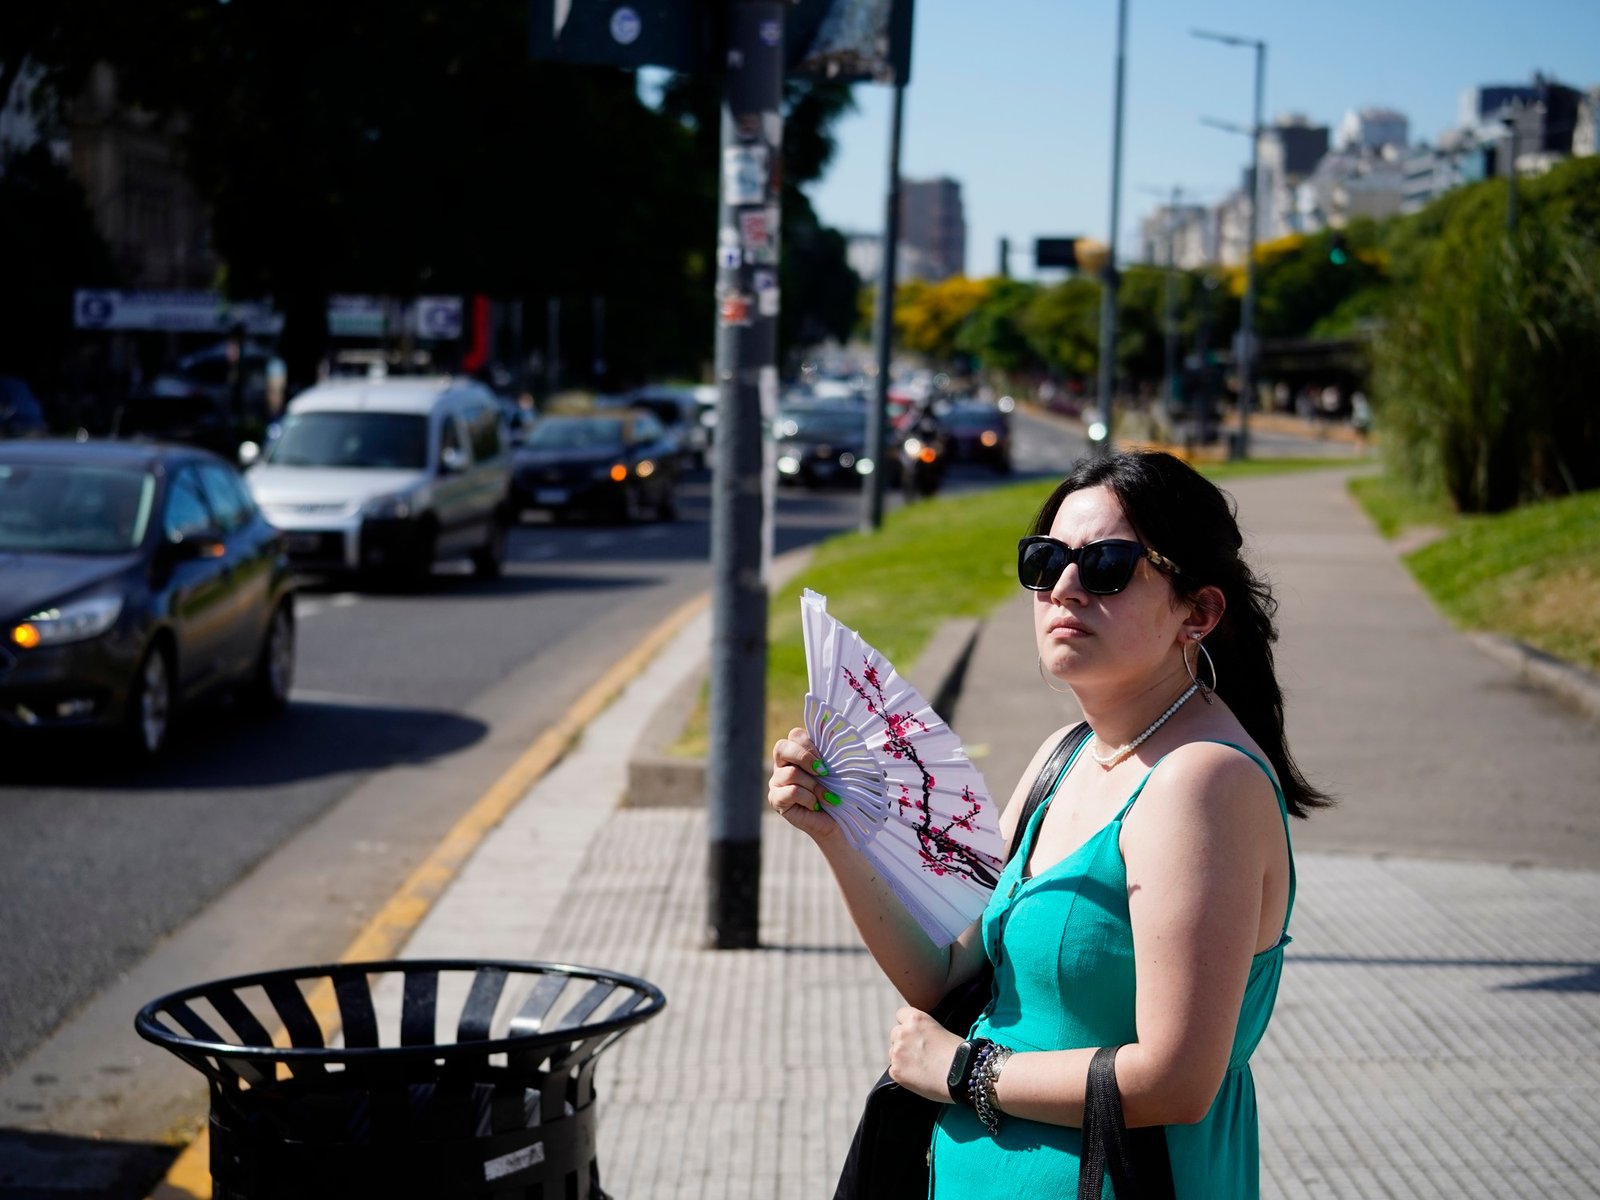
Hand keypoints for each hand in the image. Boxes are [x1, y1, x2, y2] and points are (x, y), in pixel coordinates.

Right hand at [768, 728, 841, 843]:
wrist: (838, 821)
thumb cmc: (837, 791)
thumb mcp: (838, 766)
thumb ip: (831, 745)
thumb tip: (827, 720)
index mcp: (797, 752)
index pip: (795, 735)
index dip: (809, 744)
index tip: (825, 760)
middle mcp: (782, 764)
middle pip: (782, 747)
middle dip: (805, 757)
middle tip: (823, 771)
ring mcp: (776, 781)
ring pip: (791, 773)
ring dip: (814, 785)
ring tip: (826, 796)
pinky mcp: (775, 799)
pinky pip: (790, 792)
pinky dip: (808, 798)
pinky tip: (815, 805)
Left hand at [888, 1006, 961, 1102]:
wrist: (961, 1074)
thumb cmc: (958, 1053)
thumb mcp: (941, 1030)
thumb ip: (923, 1030)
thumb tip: (918, 1039)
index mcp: (915, 1019)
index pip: (900, 1014)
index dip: (907, 1024)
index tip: (914, 1033)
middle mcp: (902, 1032)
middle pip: (894, 1034)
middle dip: (904, 1042)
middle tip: (918, 1053)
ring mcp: (897, 1052)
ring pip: (893, 1052)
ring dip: (902, 1057)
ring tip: (921, 1067)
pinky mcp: (896, 1071)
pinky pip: (894, 1070)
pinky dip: (903, 1074)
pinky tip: (918, 1077)